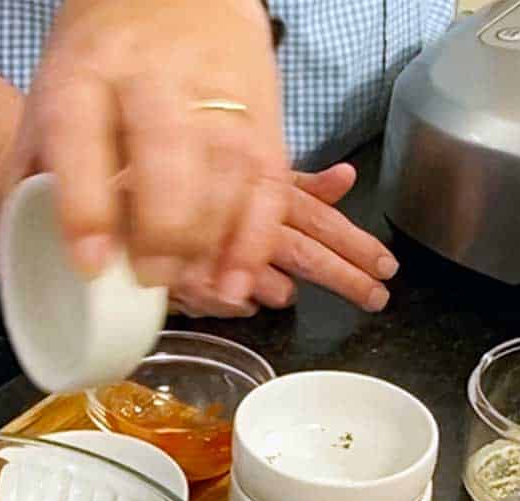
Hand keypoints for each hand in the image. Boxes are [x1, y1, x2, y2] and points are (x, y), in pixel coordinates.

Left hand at [10, 0, 289, 301]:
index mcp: (86, 78)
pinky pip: (268, 179)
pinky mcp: (262, 112)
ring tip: (192, 284)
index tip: (91, 264)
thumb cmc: (97, 67)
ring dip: (210, 239)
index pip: (83, 138)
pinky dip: (255, 238)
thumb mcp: (48, 103)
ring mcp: (216, 92)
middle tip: (149, 279)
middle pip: (168, 153)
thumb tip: (15, 270)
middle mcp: (155, 79)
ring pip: (225, 168)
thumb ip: (32, 179)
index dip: (88, 207)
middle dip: (162, 229)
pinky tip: (236, 280)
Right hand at [173, 165, 398, 316]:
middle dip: (347, 278)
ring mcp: (221, 254)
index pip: (324, 220)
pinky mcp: (193, 282)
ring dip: (284, 293)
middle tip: (376, 298)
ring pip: (273, 286)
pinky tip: (244, 297)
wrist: (132, 203)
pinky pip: (235, 304)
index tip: (388, 266)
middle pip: (309, 255)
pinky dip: (244, 303)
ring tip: (286, 295)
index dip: (358, 244)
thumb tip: (347, 178)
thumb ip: (300, 184)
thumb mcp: (251, 176)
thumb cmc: (194, 188)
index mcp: (268, 190)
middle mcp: (250, 219)